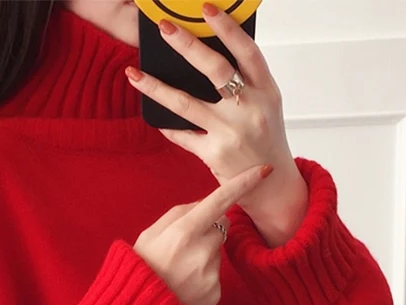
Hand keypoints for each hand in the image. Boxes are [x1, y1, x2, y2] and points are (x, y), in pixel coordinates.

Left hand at [125, 2, 307, 246]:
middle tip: (164, 28)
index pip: (247, 52)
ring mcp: (230, 133)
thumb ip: (245, 82)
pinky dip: (167, 125)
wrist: (272, 187)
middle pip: (214, 70)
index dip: (227, 27)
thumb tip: (205, 55)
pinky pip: (182, 134)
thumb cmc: (266, 141)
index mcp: (267, 92)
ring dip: (155, 87)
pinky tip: (153, 115)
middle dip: (187, 45)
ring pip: (185, 104)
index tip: (205, 8)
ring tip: (133, 73)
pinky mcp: (213, 154)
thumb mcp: (266, 106)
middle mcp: (249, 110)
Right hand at [133, 164, 272, 304]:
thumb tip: (204, 203)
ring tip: (180, 270)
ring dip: (205, 254)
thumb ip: (179, 213)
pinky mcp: (216, 292)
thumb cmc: (140, 269)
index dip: (243, 183)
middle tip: (183, 245)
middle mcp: (202, 251)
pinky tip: (186, 284)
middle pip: (223, 225)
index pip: (220, 200)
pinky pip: (217, 273)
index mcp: (184, 232)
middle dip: (210, 228)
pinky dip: (204, 276)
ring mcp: (211, 274)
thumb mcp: (149, 234)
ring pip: (218, 250)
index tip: (264, 170)